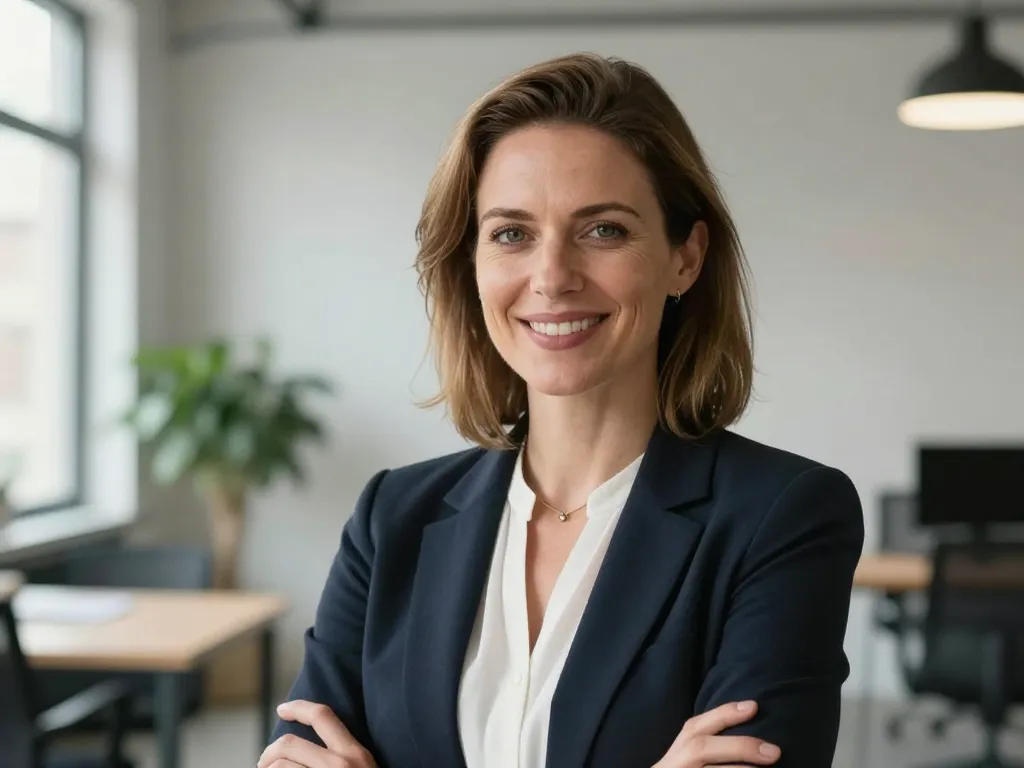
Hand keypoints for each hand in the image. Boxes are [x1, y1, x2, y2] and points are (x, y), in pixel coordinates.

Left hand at [258, 700, 376, 767]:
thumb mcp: (367, 767)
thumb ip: (347, 754)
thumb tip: (316, 748)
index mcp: (356, 753)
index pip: (322, 716)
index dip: (298, 707)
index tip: (282, 709)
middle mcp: (338, 764)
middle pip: (289, 743)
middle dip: (270, 751)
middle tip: (264, 761)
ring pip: (280, 766)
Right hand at [652, 700, 780, 767]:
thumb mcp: (688, 755)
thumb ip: (710, 743)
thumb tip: (755, 732)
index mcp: (680, 749)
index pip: (697, 726)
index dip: (725, 714)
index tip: (754, 706)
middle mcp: (676, 764)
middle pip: (702, 748)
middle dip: (739, 746)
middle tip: (774, 752)